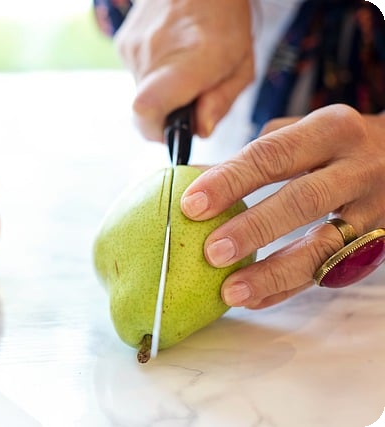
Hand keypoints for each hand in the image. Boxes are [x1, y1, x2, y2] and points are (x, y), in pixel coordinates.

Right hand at [115, 0, 253, 140]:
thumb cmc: (226, 18)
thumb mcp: (241, 65)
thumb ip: (221, 102)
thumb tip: (200, 130)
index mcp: (192, 60)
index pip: (147, 111)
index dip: (157, 132)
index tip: (175, 131)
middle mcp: (155, 54)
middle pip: (146, 110)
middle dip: (168, 112)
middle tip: (191, 93)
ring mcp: (133, 48)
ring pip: (141, 92)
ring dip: (161, 91)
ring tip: (182, 66)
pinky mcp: (123, 44)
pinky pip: (136, 75)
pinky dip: (153, 74)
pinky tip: (170, 53)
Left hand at [180, 104, 384, 308]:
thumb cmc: (332, 145)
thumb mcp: (297, 134)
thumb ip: (249, 157)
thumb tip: (190, 180)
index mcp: (329, 130)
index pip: (272, 155)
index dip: (230, 181)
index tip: (192, 205)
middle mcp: (357, 167)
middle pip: (302, 200)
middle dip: (253, 229)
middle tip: (211, 251)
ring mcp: (372, 209)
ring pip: (324, 246)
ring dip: (273, 272)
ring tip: (231, 290)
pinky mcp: (375, 244)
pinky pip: (330, 273)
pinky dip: (289, 289)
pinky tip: (255, 298)